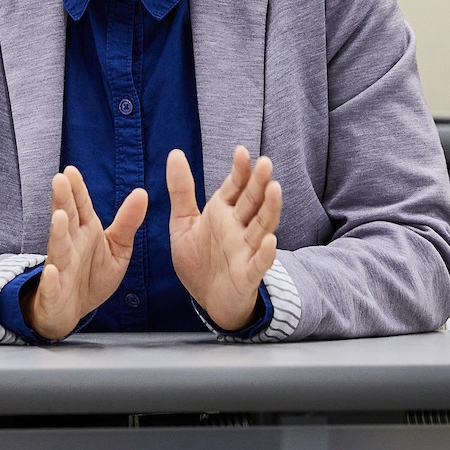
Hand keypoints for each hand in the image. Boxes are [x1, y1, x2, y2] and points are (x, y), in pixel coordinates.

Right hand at [26, 167, 146, 339]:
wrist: (71, 310)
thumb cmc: (92, 275)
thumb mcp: (117, 248)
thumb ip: (127, 222)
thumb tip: (141, 192)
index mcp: (85, 232)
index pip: (80, 206)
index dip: (76, 189)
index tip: (72, 171)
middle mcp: (70, 245)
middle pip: (66, 219)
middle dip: (62, 200)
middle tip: (60, 180)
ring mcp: (60, 268)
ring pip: (58, 248)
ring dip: (57, 232)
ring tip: (59, 217)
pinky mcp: (54, 292)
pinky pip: (53, 285)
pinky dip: (51, 279)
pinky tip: (51, 271)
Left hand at [167, 146, 281, 331]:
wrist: (206, 299)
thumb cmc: (199, 260)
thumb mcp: (183, 223)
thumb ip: (181, 190)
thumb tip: (175, 153)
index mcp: (224, 212)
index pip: (236, 186)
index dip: (240, 170)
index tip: (241, 151)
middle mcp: (239, 228)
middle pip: (253, 202)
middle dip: (259, 183)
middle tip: (265, 162)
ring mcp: (246, 250)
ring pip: (262, 226)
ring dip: (270, 209)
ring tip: (275, 189)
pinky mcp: (248, 275)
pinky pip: (259, 263)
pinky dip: (266, 253)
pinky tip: (270, 241)